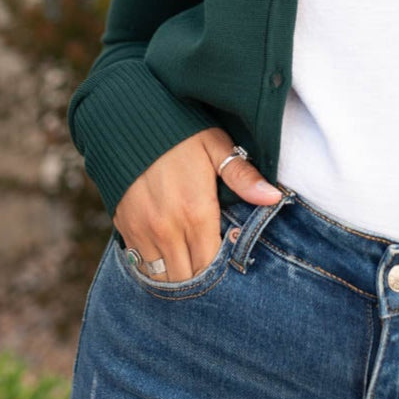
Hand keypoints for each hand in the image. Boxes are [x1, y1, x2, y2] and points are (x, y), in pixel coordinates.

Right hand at [113, 128, 281, 281]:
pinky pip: (140, 264)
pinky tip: (167, 254)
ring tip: (189, 264)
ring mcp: (143, 231)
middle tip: (210, 266)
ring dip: (176, 275)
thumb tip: (273, 197)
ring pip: (162, 277)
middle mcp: (168, 228)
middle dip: (200, 278)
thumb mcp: (216, 146)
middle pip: (186, 277)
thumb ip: (243, 177)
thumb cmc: (179, 132)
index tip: (227, 259)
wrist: (127, 120)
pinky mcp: (125, 227)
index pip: (211, 264)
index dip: (221, 269)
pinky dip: (154, 266)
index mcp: (196, 212)